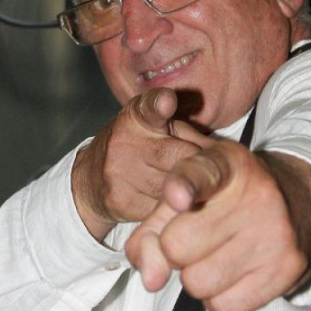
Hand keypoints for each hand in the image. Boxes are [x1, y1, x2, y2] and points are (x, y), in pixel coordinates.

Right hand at [72, 88, 211, 240]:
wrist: (89, 181)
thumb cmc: (138, 148)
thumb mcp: (157, 131)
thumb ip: (189, 135)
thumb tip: (221, 154)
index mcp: (137, 117)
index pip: (149, 107)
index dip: (160, 104)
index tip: (167, 101)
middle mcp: (125, 141)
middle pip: (176, 157)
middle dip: (193, 165)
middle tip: (198, 169)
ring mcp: (119, 172)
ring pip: (171, 186)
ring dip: (184, 188)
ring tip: (179, 184)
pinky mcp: (119, 201)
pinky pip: (161, 209)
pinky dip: (170, 207)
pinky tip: (164, 201)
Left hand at [125, 141, 310, 310]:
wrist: (302, 204)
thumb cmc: (230, 200)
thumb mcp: (190, 194)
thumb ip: (153, 229)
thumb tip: (151, 279)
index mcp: (227, 163)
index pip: (200, 174)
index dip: (183, 186)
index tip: (177, 197)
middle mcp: (255, 194)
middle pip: (177, 246)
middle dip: (175, 250)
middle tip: (196, 237)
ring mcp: (274, 233)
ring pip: (197, 282)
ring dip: (196, 276)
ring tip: (216, 254)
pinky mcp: (286, 270)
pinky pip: (223, 306)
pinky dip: (218, 296)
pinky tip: (232, 273)